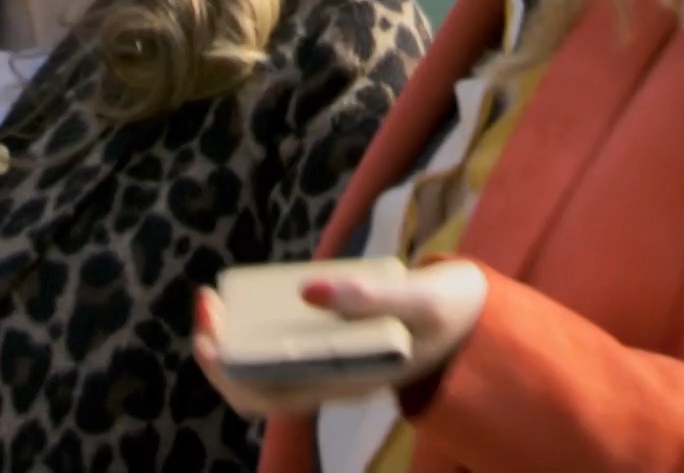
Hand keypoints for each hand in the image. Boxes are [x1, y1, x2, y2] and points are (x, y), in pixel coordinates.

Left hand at [191, 259, 489, 418]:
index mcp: (347, 382)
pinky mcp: (330, 347)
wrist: (476, 318)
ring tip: (216, 297)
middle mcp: (331, 383)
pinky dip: (255, 327)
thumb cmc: (448, 309)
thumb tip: (308, 288)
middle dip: (218, 347)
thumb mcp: (419, 298)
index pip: (267, 395)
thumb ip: (369, 296)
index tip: (209, 328)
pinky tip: (249, 296)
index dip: (227, 367)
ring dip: (232, 337)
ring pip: (261, 369)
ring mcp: (328, 367)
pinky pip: (279, 348)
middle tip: (207, 299)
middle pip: (253, 387)